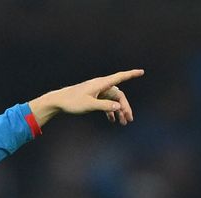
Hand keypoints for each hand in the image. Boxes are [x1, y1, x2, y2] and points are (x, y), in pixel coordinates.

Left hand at [28, 69, 144, 126]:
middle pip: (118, 95)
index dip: (131, 74)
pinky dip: (110, 111)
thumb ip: (105, 106)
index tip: (142, 71)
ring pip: (113, 101)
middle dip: (125, 107)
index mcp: (101, 84)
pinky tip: (112, 120)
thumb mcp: (89, 105)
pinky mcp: (93, 97)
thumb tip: (119, 107)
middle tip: (129, 119)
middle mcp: (101, 86)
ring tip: (123, 123)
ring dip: (118, 111)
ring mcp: (97, 92)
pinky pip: (106, 103)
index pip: (119, 77)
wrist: (58, 102)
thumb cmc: (72, 102)